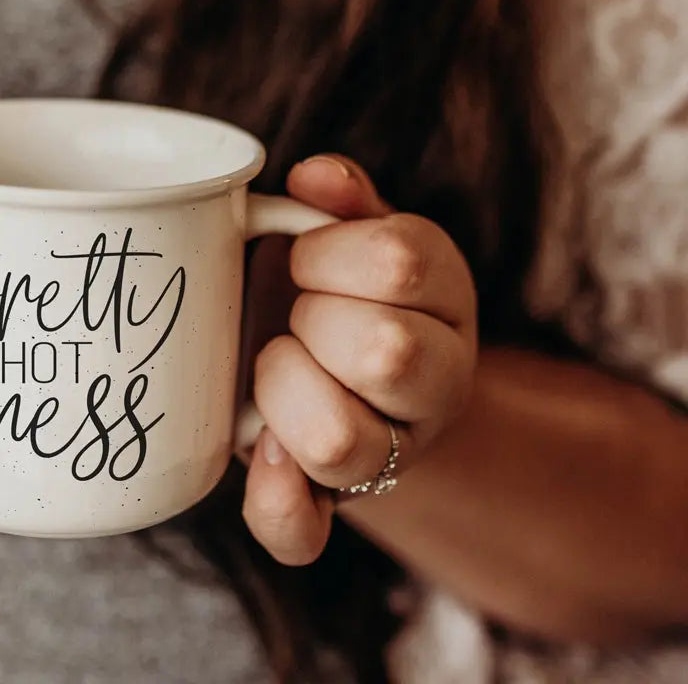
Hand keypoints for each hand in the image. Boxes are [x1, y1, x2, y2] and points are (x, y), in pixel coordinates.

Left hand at [242, 155, 477, 563]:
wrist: (342, 367)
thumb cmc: (333, 282)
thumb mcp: (349, 230)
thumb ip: (340, 198)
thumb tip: (316, 176)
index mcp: (443, 294)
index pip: (400, 264)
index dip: (329, 254)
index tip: (302, 253)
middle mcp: (436, 379)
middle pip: (384, 352)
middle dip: (313, 320)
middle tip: (297, 311)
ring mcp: (392, 451)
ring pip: (340, 441)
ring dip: (285, 390)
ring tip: (278, 361)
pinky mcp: (332, 503)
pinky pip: (303, 530)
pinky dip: (276, 500)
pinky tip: (263, 452)